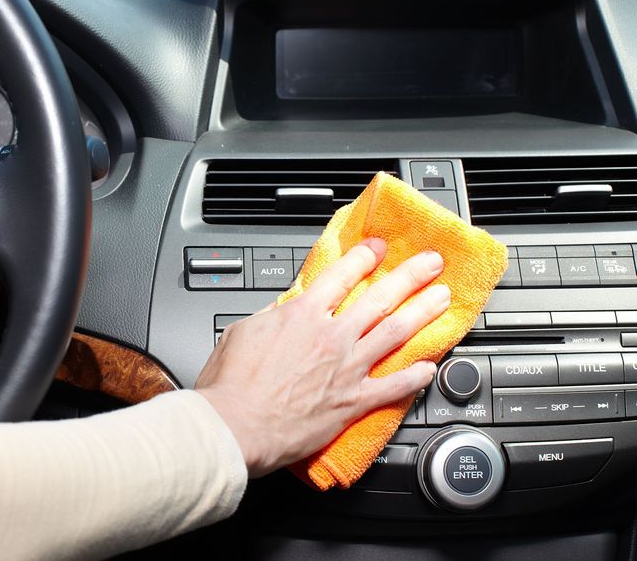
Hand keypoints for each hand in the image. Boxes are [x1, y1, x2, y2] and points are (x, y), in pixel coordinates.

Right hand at [195, 237, 447, 477]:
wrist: (236, 426)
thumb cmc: (231, 384)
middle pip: (379, 298)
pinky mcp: (353, 402)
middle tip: (431, 263)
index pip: (341, 276)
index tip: (379, 247)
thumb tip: (283, 308)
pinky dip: (415, 377)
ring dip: (423, 313)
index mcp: (302, 315)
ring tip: (442, 299)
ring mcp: (347, 368)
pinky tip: (430, 368)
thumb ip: (270, 316)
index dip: (364, 257)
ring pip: (395, 333)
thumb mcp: (241, 332)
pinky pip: (393, 387)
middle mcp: (331, 337)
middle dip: (409, 276)